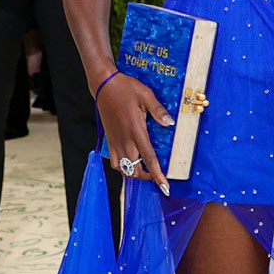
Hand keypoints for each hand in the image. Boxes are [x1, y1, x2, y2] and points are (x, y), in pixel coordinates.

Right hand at [95, 71, 174, 195]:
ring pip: (123, 169)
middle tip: (159, 177)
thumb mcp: (146, 95)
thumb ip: (158, 110)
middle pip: (135, 169)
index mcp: (136, 130)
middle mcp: (124, 139)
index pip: (148, 158)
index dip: (157, 175)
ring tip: (146, 171)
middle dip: (147, 177)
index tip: (165, 187)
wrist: (104, 85)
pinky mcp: (109, 140)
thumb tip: (170, 123)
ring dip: (134, 174)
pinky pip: (114, 161)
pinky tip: (130, 162)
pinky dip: (123, 167)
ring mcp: (115, 141)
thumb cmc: (126, 88)